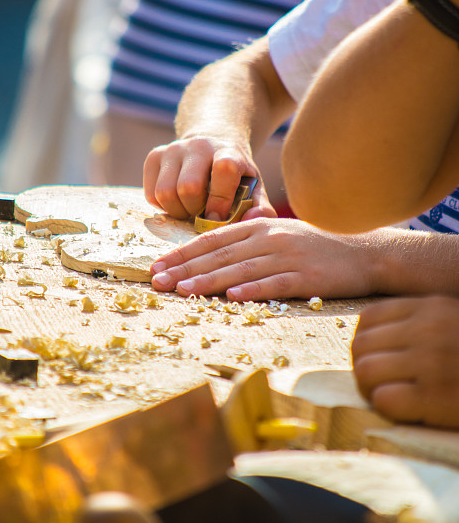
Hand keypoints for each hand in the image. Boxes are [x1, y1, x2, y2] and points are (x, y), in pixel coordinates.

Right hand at [143, 137, 275, 220]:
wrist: (211, 143)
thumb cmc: (235, 175)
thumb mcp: (253, 187)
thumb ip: (259, 207)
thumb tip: (252, 221)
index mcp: (228, 151)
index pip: (224, 169)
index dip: (220, 200)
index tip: (219, 217)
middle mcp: (198, 145)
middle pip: (187, 188)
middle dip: (194, 211)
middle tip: (202, 213)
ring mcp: (173, 149)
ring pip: (165, 193)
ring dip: (177, 211)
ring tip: (190, 209)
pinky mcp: (154, 156)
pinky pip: (151, 194)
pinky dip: (163, 206)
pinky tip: (178, 201)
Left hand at [150, 217, 377, 299]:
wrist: (365, 252)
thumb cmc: (316, 248)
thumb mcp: (279, 235)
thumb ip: (247, 242)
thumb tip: (210, 259)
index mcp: (259, 226)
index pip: (212, 239)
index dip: (183, 253)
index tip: (157, 267)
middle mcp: (270, 237)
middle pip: (220, 254)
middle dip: (185, 269)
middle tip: (157, 282)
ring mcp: (288, 256)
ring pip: (241, 269)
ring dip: (209, 280)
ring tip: (183, 291)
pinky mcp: (307, 276)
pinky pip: (274, 283)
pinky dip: (252, 289)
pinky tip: (231, 296)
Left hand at [352, 295, 458, 428]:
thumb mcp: (453, 322)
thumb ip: (420, 323)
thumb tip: (373, 342)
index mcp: (430, 306)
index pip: (368, 319)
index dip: (367, 343)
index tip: (380, 359)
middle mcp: (426, 329)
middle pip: (360, 346)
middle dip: (365, 368)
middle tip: (383, 384)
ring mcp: (430, 361)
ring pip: (366, 371)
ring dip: (373, 389)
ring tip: (395, 397)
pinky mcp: (434, 396)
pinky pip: (383, 399)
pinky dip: (389, 407)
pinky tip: (410, 409)